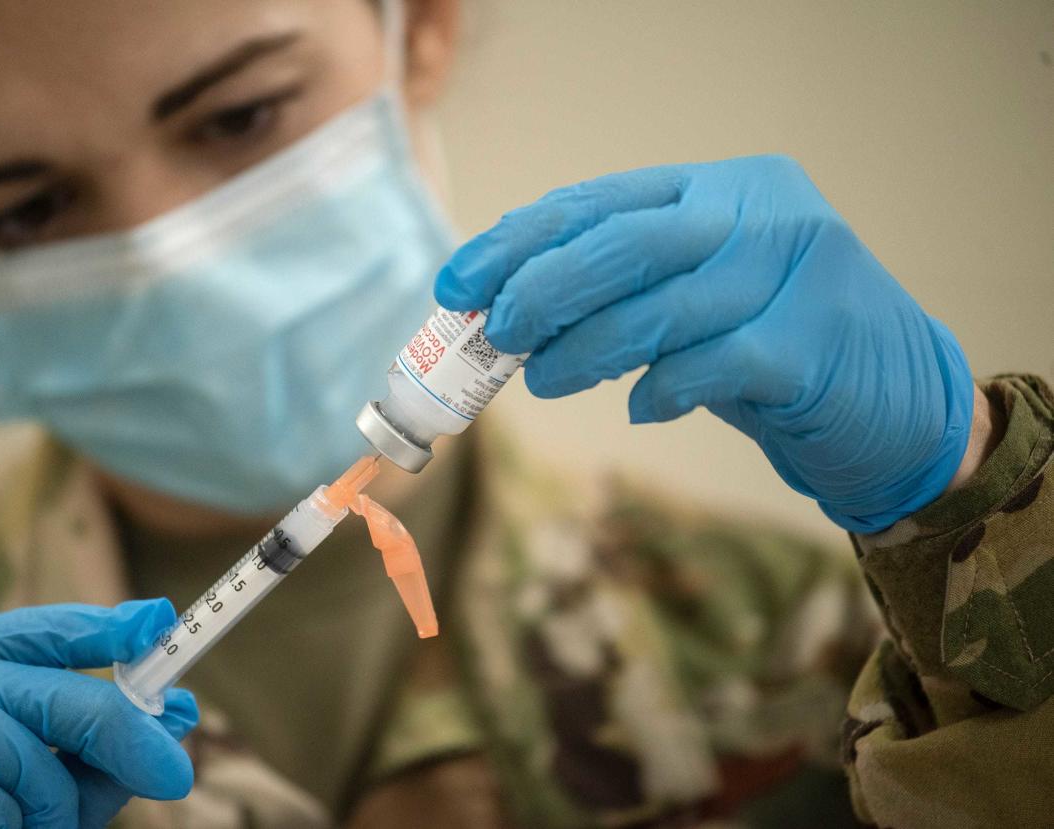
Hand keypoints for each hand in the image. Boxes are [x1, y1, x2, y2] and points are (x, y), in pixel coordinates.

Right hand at [0, 600, 198, 828]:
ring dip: (46, 791)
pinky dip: (1, 817)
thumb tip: (182, 708)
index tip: (153, 624)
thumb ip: (109, 756)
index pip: (12, 635)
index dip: (84, 624)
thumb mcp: (57, 796)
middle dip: (108, 719)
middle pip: (19, 677)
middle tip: (174, 773)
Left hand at [435, 155, 974, 532]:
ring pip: (662, 306)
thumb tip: (507, 315)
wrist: (897, 403)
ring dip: (587, 349)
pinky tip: (642, 407)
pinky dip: (663, 388)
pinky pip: (713, 364)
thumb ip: (624, 295)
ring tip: (544, 380)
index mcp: (721, 188)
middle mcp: (761, 211)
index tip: (458, 286)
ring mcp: (797, 270)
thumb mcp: (697, 302)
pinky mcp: (816, 340)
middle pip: (626, 242)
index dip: (518, 244)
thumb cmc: (773, 348)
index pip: (598, 203)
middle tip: (495, 335)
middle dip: (544, 289)